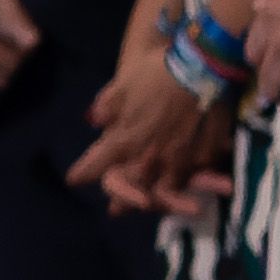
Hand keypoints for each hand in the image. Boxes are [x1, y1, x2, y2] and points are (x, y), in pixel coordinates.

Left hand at [69, 51, 227, 215]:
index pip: (97, 164)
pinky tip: (190, 191)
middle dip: (121, 199)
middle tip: (114, 210)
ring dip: (155, 202)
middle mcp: (150, 157)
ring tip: (149, 208)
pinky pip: (196, 178)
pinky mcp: (206, 157)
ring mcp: (180, 160)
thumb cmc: (155, 74)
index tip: (73, 179)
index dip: (83, 173)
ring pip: (165, 191)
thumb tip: (93, 121)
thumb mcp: (121, 86)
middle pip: (132, 186)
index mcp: (124, 140)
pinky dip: (191, 186)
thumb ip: (106, 107)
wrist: (201, 68)